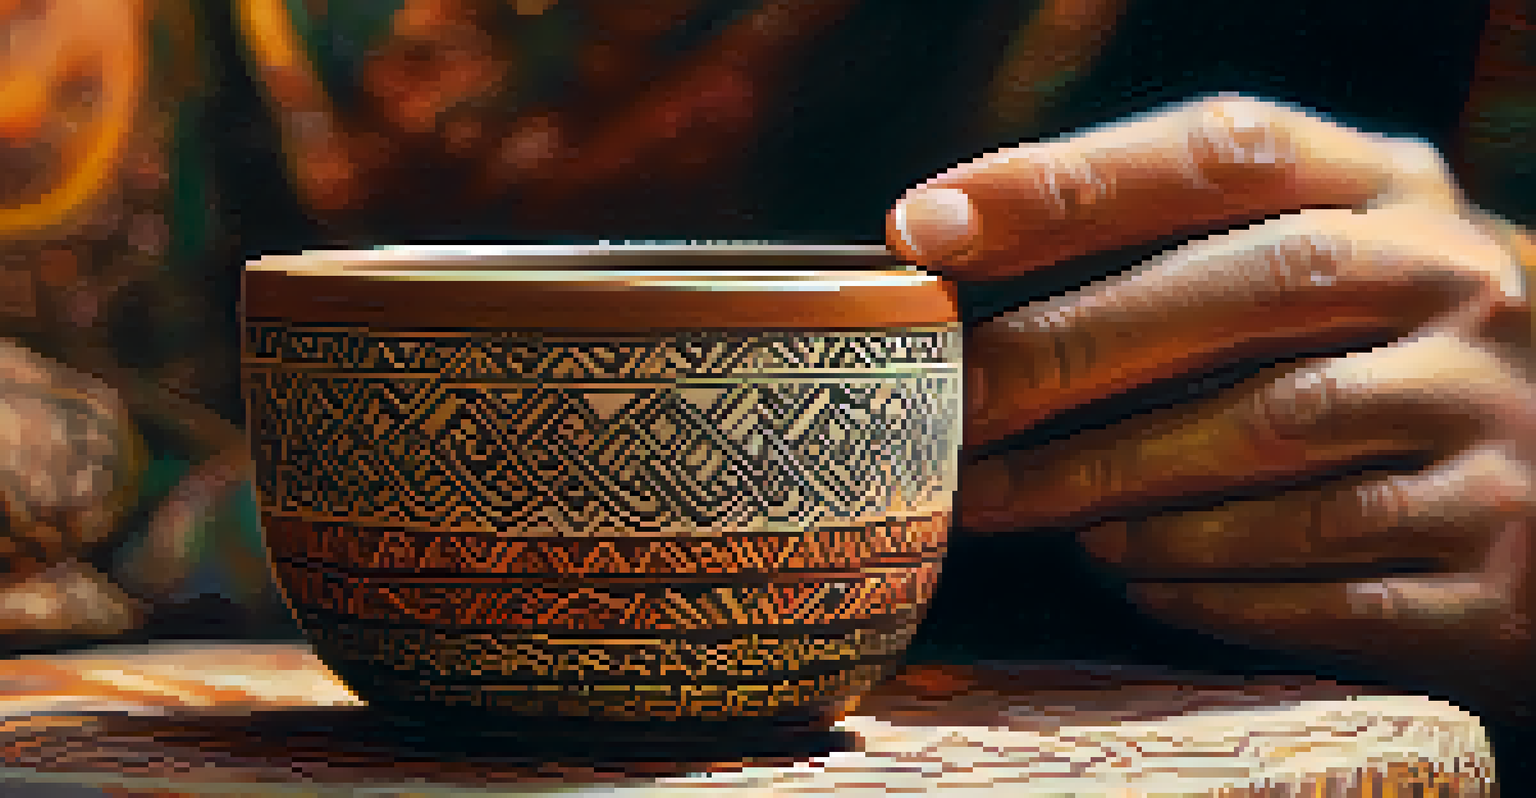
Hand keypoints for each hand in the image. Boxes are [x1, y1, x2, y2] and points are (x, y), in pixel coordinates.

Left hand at [887, 95, 1535, 722]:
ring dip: (1115, 477)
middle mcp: (1461, 283)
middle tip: (952, 406)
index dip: (1067, 182)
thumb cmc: (1363, 370)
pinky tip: (1126, 577)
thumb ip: (1172, 256)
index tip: (926, 226)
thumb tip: (952, 265)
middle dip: (1071, 346)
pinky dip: (1203, 579)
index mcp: (1393, 191)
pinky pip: (1325, 574)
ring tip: (1013, 502)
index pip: (1223, 150)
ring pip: (1278, 435)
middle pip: (1252, 284)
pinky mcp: (1497, 559)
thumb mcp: (1303, 277)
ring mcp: (1495, 420)